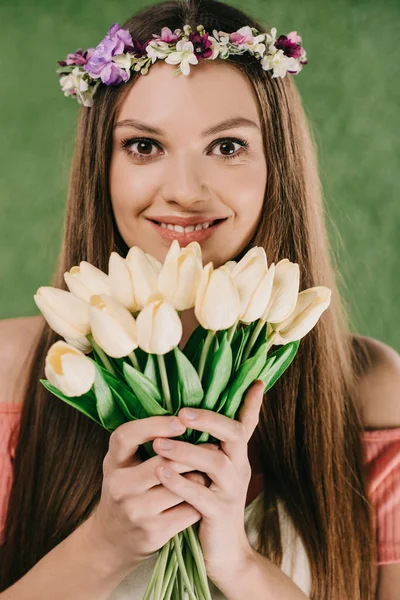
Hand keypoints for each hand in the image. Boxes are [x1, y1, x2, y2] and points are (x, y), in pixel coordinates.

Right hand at [87, 415, 210, 576]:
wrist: (114, 539)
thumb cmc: (127, 489)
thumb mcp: (124, 463)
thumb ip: (143, 441)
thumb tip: (184, 416)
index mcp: (112, 462)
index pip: (126, 436)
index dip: (153, 425)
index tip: (180, 421)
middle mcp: (119, 486)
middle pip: (161, 463)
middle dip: (191, 453)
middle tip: (212, 444)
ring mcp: (135, 511)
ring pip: (179, 486)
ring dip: (200, 475)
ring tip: (212, 467)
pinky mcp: (153, 532)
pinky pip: (188, 510)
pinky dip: (201, 498)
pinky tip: (206, 491)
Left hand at [152, 379, 264, 584]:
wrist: (224, 552)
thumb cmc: (211, 503)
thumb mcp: (214, 472)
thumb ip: (209, 445)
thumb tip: (192, 417)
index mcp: (236, 455)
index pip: (247, 423)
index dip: (252, 403)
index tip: (256, 381)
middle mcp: (239, 468)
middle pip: (233, 434)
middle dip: (208, 420)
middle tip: (180, 414)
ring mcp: (231, 491)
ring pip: (214, 462)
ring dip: (185, 451)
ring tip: (158, 445)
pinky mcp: (219, 513)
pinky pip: (200, 494)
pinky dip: (179, 482)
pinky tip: (161, 473)